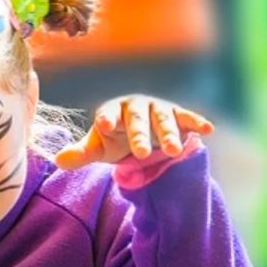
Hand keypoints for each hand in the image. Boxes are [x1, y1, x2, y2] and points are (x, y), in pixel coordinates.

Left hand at [55, 95, 214, 169]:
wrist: (137, 137)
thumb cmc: (113, 141)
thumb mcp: (98, 149)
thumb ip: (80, 154)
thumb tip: (58, 160)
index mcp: (112, 111)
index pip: (108, 114)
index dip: (106, 119)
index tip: (104, 126)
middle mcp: (136, 107)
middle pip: (137, 119)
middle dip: (139, 135)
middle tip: (140, 154)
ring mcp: (158, 109)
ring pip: (163, 120)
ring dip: (169, 134)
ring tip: (174, 151)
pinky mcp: (178, 116)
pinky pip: (187, 118)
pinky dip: (196, 122)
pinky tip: (208, 130)